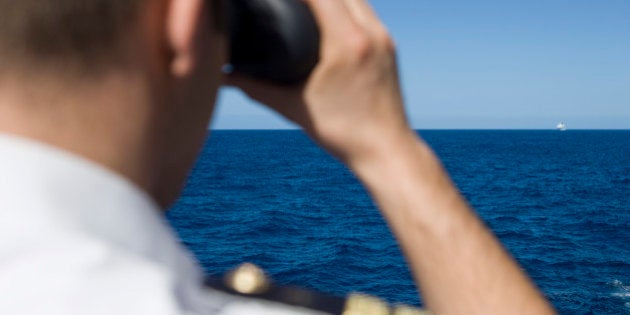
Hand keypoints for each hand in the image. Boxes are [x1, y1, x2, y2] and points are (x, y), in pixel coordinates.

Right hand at [225, 0, 415, 166]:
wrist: (386, 150)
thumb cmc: (343, 133)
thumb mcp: (293, 108)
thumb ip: (255, 88)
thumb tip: (224, 76)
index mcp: (347, 42)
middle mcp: (371, 32)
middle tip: (287, 1)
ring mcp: (384, 37)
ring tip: (304, 4)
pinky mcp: (389, 46)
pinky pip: (366, 11)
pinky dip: (346, 4)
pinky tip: (330, 12)